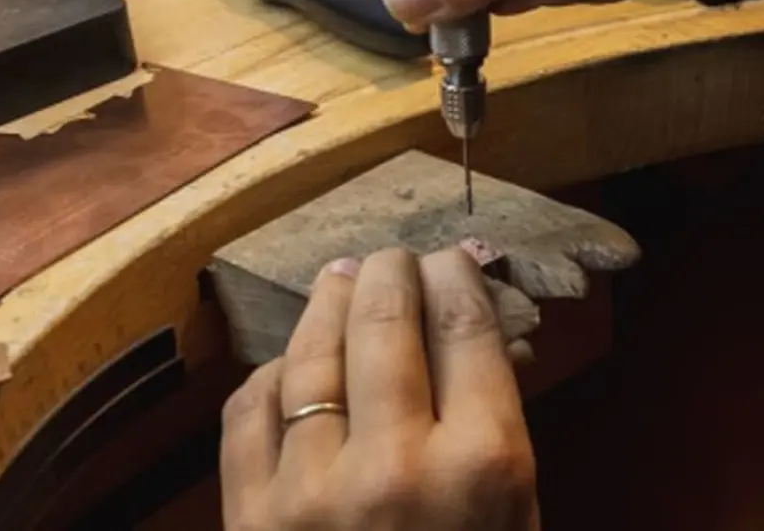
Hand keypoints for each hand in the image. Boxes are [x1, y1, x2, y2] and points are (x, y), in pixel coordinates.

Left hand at [220, 248, 539, 530]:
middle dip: (391, 274)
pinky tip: (290, 365)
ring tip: (341, 278)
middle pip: (387, 324)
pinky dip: (271, 378)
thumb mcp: (515, 523)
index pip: (464, 329)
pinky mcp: (248, 522)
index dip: (455, 278)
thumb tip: (480, 339)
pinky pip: (249, 415)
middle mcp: (396, 467)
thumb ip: (497, 432)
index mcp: (482, 469)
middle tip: (394, 259)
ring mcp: (311, 494)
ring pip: (312, 357)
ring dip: (329, 303)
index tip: (449, 262)